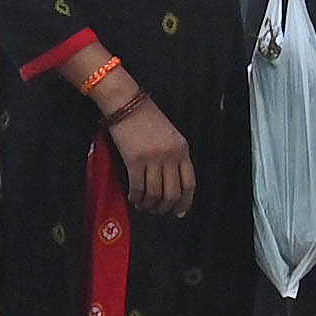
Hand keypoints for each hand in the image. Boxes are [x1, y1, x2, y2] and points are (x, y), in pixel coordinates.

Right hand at [105, 93, 195, 213]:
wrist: (126, 103)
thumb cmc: (146, 118)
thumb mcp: (169, 136)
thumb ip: (174, 156)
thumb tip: (170, 183)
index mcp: (182, 149)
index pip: (189, 183)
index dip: (185, 202)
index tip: (179, 211)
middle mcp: (170, 155)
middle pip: (172, 193)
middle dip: (165, 207)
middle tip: (157, 211)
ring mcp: (153, 158)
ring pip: (155, 194)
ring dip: (148, 205)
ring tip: (143, 205)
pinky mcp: (135, 160)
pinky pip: (138, 188)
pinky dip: (136, 197)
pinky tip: (133, 198)